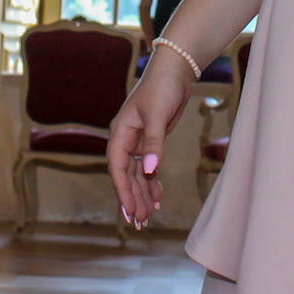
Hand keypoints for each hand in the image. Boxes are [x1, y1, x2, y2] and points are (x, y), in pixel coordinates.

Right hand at [106, 55, 192, 228]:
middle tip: (140, 223)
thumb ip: (154, 143)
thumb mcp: (157, 115)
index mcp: (121, 132)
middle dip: (133, 199)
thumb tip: (151, 170)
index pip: (118, 167)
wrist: (176, 70)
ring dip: (142, 195)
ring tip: (149, 217)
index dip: (123, 190)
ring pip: (138, 174)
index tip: (129, 210)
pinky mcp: (152, 141)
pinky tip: (157, 197)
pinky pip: (149, 168)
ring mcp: (139, 141)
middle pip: (127, 175)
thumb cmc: (162, 87)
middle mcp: (126, 139)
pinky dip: (152, 183)